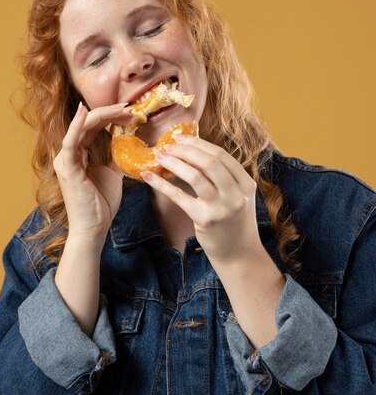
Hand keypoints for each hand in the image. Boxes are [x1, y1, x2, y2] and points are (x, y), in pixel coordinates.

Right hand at [53, 101, 131, 241]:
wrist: (94, 227)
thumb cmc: (101, 204)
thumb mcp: (113, 174)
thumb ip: (115, 158)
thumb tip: (127, 144)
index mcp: (78, 154)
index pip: (94, 127)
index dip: (112, 117)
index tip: (132, 113)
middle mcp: (68, 154)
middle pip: (88, 123)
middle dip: (110, 113)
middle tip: (130, 107)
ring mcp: (65, 160)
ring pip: (82, 127)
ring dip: (102, 115)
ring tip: (122, 108)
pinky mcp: (67, 168)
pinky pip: (70, 142)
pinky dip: (76, 125)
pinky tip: (85, 111)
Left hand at [142, 135, 262, 263]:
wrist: (240, 256)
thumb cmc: (235, 225)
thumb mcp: (238, 198)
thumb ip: (224, 179)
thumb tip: (194, 154)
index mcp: (246, 184)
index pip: (221, 155)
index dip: (199, 144)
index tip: (181, 137)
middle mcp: (236, 194)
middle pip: (209, 161)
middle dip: (186, 149)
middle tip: (168, 145)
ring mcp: (221, 207)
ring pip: (195, 175)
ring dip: (174, 162)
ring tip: (159, 156)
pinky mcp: (205, 219)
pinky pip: (179, 196)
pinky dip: (162, 184)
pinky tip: (149, 177)